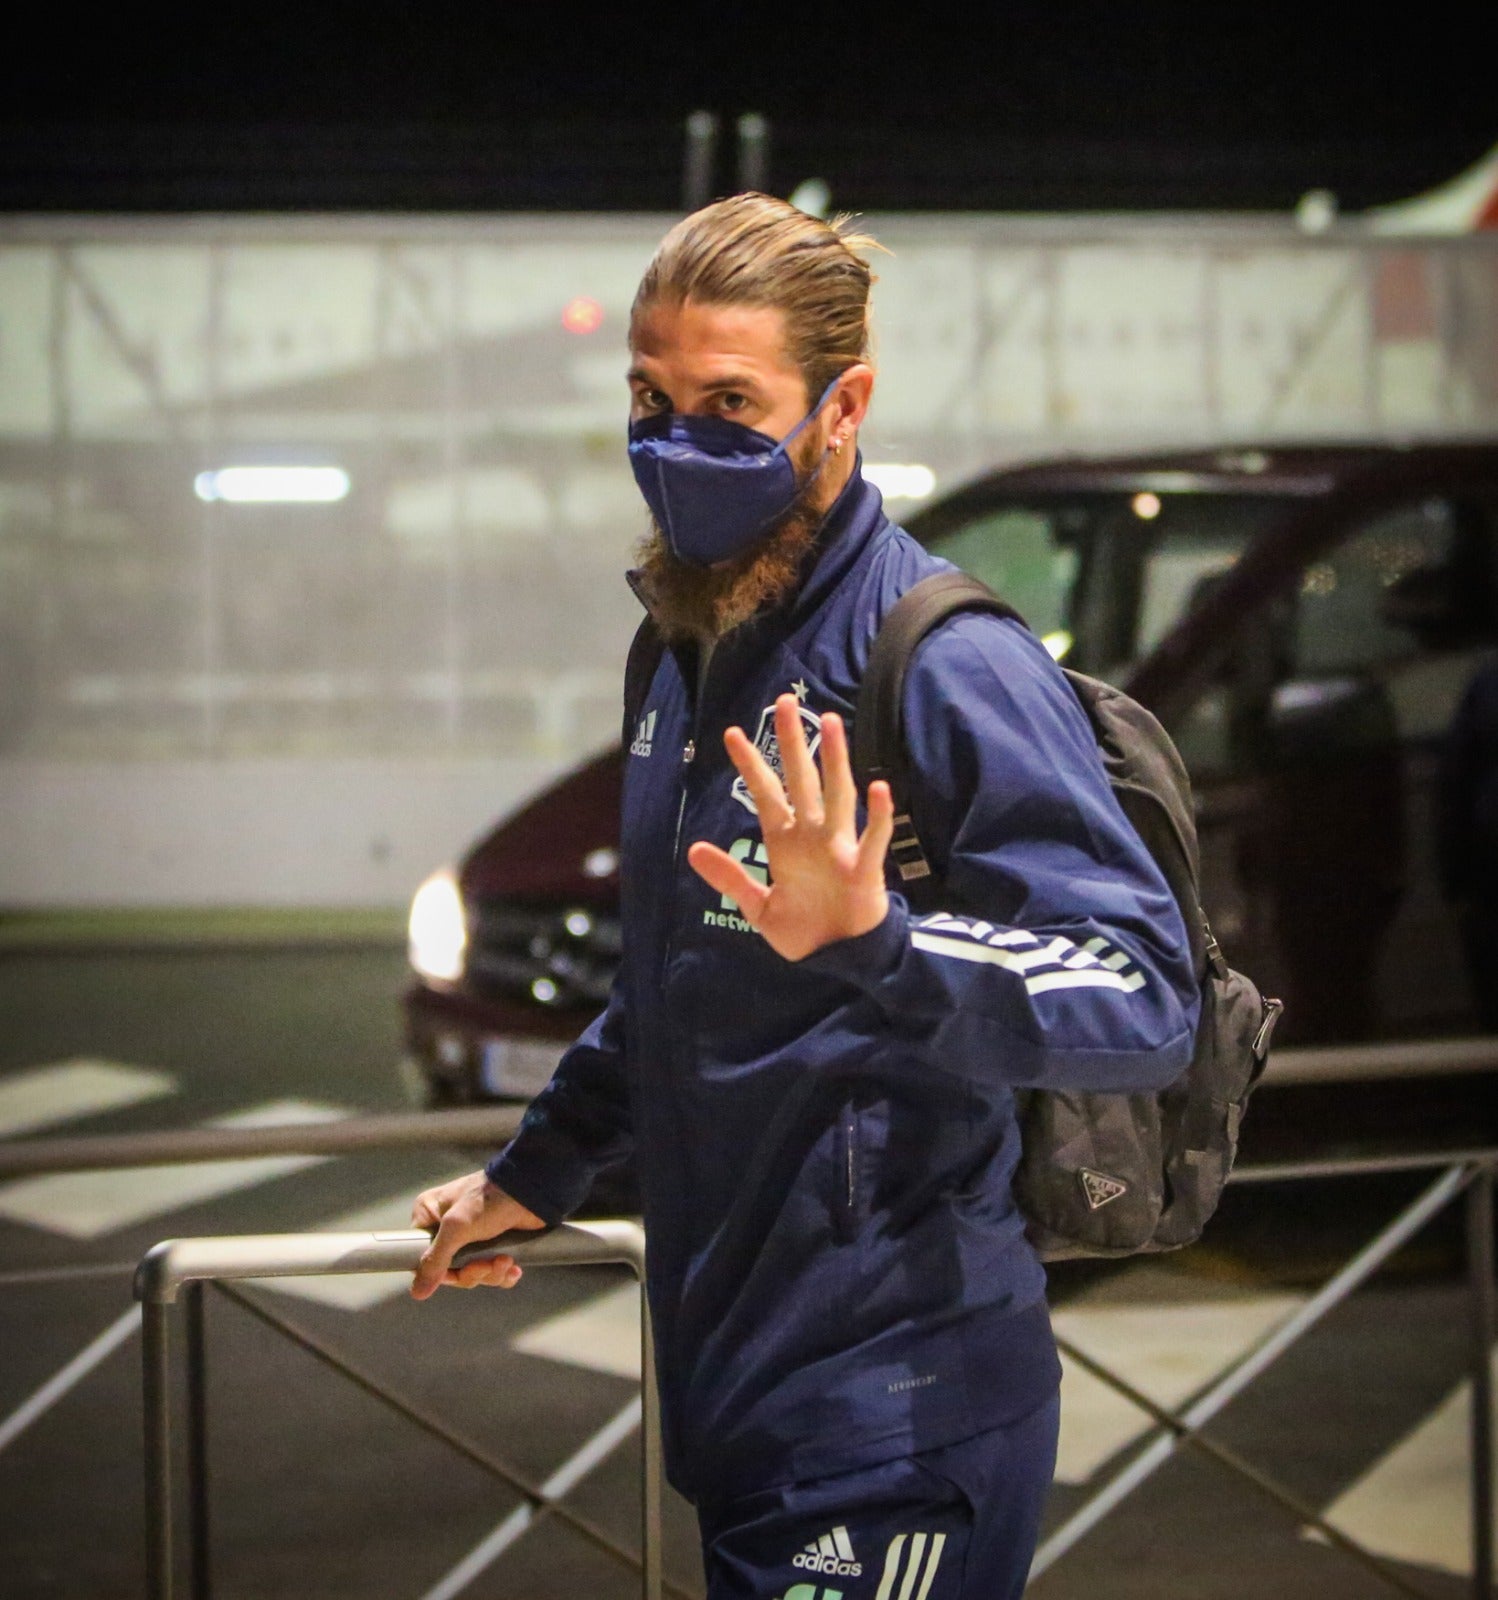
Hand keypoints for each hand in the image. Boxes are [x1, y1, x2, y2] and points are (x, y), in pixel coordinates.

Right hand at [408, 1171, 545, 1300]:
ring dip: (491, 1273)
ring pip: (473, 1272)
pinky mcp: (494, 1244)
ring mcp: (472, 1236)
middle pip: (450, 1269)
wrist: (532, 1190)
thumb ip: (436, 1259)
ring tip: (505, 1261)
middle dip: (472, 1272)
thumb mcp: (457, 1227)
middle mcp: (448, 1226)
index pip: (422, 1254)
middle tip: (486, 1264)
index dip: (439, 1270)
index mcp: (431, 1214)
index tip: (456, 1271)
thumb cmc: (490, 1198)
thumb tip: (417, 1291)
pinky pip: (492, 1271)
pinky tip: (513, 1268)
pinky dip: (503, 1274)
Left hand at [688, 696, 893, 961]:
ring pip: (838, 795)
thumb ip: (730, 877)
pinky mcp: (863, 870)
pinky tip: (880, 788)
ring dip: (835, 761)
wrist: (838, 958)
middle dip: (792, 743)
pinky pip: (872, 839)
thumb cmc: (803, 929)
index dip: (749, 764)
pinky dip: (878, 816)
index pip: (766, 794)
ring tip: (832, 725)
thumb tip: (693, 849)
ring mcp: (840, 849)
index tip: (729, 733)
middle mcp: (813, 836)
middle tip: (784, 702)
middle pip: (801, 780)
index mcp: (786, 842)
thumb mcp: (757, 907)